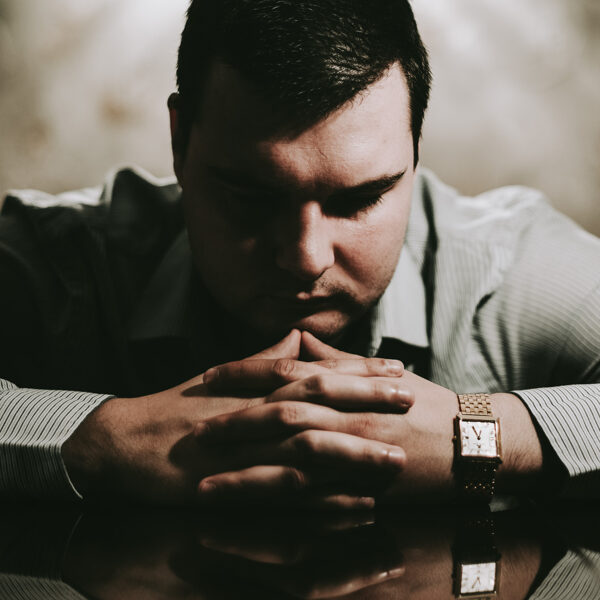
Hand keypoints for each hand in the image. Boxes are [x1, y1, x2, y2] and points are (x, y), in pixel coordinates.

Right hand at [62, 330, 411, 504]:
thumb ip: (266, 358)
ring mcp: (247, 451)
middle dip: (367, 400)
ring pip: (308, 448)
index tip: (396, 367)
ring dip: (354, 453)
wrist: (128, 439)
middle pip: (320, 401)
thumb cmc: (178, 405)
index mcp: (256, 385)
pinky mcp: (235, 487)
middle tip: (411, 398)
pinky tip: (355, 506)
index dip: (358, 369)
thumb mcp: (223, 374)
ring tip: (396, 457)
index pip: (317, 371)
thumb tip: (298, 336)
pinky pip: (286, 496)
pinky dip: (323, 501)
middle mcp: (256, 412)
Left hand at [194, 331, 544, 502]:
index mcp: (347, 382)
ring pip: (290, 455)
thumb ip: (337, 358)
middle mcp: (346, 411)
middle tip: (193, 426)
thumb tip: (303, 337)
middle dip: (234, 418)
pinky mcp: (365, 486)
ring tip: (204, 479)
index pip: (286, 369)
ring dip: (245, 468)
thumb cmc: (426, 404)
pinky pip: (318, 497)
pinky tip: (254, 513)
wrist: (471, 441)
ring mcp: (355, 450)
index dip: (244, 371)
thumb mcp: (381, 373)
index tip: (208, 375)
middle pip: (280, 410)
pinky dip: (283, 504)